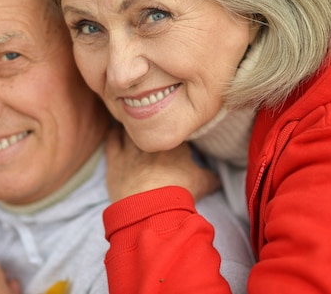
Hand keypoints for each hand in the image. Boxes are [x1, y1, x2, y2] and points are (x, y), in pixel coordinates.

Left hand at [104, 124, 220, 201]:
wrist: (152, 208)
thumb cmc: (179, 193)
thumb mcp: (202, 184)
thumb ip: (211, 177)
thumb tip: (219, 178)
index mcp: (174, 141)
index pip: (173, 127)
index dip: (172, 129)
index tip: (172, 132)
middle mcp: (151, 139)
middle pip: (149, 122)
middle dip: (150, 123)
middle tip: (151, 124)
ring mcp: (131, 148)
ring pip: (129, 127)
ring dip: (131, 125)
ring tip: (132, 124)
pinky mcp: (115, 159)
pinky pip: (111, 139)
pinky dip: (113, 134)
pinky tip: (114, 131)